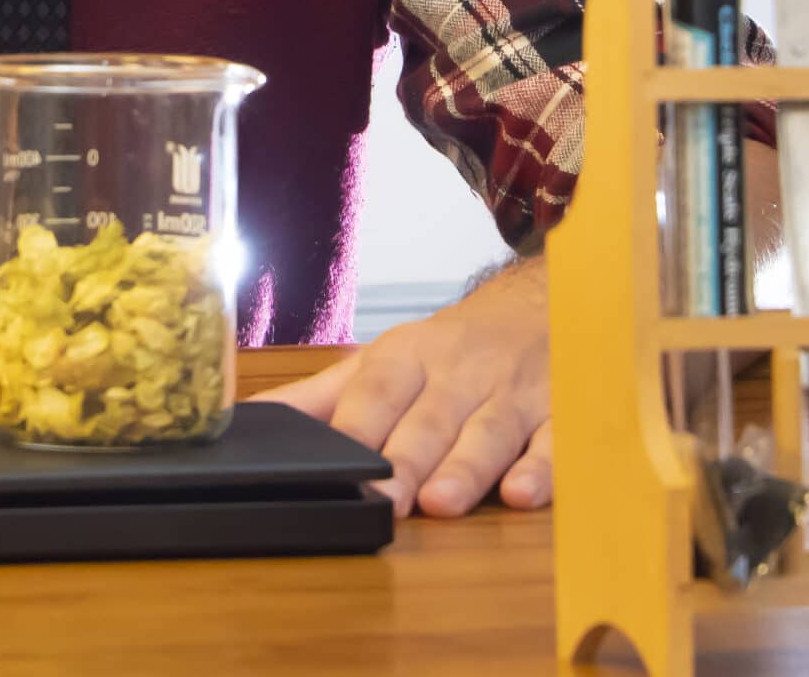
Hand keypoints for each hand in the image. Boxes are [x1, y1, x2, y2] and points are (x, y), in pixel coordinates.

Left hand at [254, 257, 550, 518]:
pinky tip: (524, 494)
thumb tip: (249, 424)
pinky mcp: (560, 413)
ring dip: (466, 468)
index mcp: (408, 357)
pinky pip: (556, 442)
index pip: (376, 391)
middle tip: (386, 499)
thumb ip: (320, 398)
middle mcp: (459, 372)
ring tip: (442, 503)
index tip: (337, 464)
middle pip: (430, 419)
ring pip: (489, 432)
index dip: (357, 427)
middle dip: (408, 460)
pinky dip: (542, 469)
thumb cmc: (447, 349)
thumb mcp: (382, 360)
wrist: (538, 305)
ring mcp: (513, 392)